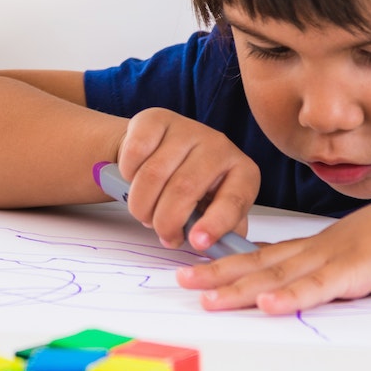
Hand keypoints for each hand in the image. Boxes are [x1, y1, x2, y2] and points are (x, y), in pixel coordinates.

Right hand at [117, 107, 260, 249]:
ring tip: (145, 215)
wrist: (165, 150)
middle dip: (166, 221)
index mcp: (243, 172)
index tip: (196, 242)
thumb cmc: (195, 190)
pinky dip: (128, 176)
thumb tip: (218, 252)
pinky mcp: (156, 119)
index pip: (233, 200)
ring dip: (142, 205)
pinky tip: (134, 182)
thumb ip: (221, 234)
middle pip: (184, 189)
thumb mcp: (215, 211)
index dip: (215, 224)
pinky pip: (134, 153)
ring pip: (153, 175)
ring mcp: (187, 128)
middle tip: (163, 235)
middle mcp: (219, 145)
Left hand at [176, 182, 370, 314]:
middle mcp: (319, 247)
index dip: (229, 261)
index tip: (198, 267)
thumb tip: (313, 283)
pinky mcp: (360, 270)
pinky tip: (269, 304)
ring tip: (208, 299)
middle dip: (218, 274)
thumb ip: (336, 265)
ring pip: (279, 276)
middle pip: (260, 263)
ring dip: (241, 288)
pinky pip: (320, 286)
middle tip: (183, 282)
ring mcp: (337, 257)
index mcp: (320, 243)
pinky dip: (292, 296)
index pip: (265, 254)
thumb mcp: (363, 249)